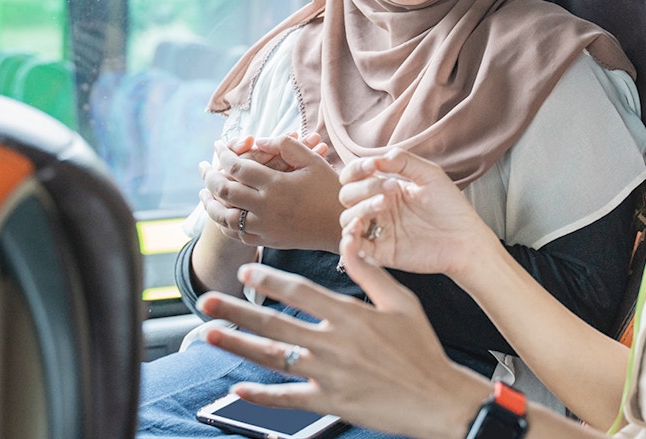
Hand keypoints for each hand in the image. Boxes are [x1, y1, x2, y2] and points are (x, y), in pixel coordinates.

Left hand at [198, 238, 488, 438]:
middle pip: (275, 323)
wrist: (438, 399)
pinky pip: (288, 398)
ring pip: (273, 357)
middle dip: (237, 311)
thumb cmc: (423, 349)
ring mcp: (330, 374)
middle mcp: (335, 342)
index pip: (300, 292)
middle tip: (206, 302)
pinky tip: (238, 387)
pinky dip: (261, 395)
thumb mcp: (402, 303)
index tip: (245, 273)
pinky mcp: (330, 402)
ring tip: (209, 335)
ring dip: (238, 345)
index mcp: (351, 315)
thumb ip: (370, 273)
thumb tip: (350, 242)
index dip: (269, 281)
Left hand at [200, 133, 342, 250]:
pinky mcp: (267, 240)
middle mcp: (266, 207)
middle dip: (209, 176)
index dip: (223, 154)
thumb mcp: (313, 160)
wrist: (341, 226)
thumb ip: (286, 145)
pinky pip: (236, 234)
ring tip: (203, 191)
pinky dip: (224, 223)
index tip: (217, 145)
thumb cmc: (330, 189)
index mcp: (276, 184)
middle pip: (223, 191)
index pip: (237, 167)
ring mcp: (264, 226)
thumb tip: (259, 141)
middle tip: (204, 166)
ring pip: (224, 216)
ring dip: (209, 202)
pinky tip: (221, 213)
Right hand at [337, 148, 497, 279]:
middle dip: (363, 187)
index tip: (373, 166)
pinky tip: (362, 225)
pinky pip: (354, 247)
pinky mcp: (380, 253)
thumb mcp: (430, 175)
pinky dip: (350, 237)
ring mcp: (378, 231)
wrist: (465, 239)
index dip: (356, 169)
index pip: (355, 176)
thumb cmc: (451, 207)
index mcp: (387, 189)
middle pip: (347, 195)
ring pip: (347, 219)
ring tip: (384, 203)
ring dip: (359, 207)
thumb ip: (404, 162)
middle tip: (390, 187)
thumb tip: (377, 158)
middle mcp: (379, 209)